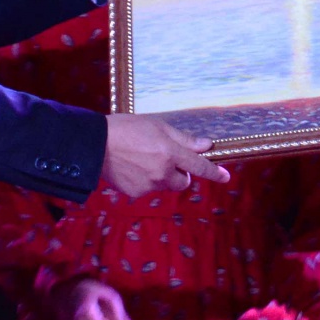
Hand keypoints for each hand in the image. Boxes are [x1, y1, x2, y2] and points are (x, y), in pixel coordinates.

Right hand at [102, 115, 227, 197]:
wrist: (94, 145)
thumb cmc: (126, 129)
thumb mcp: (157, 127)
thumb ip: (184, 139)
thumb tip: (206, 145)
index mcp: (170, 153)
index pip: (199, 166)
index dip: (214, 172)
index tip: (225, 177)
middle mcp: (162, 172)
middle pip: (183, 181)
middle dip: (180, 174)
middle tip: (165, 160)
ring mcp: (149, 185)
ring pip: (164, 185)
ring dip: (161, 177)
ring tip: (141, 160)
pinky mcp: (136, 193)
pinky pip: (148, 189)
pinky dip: (144, 181)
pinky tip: (131, 168)